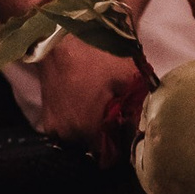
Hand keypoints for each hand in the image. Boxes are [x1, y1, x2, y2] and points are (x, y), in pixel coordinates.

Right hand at [34, 32, 139, 153]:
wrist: (60, 37)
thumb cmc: (97, 56)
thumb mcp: (128, 79)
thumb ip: (137, 109)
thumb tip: (147, 131)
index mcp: (88, 130)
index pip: (113, 155)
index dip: (125, 144)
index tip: (132, 131)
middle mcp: (68, 137)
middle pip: (96, 149)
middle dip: (110, 136)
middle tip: (119, 114)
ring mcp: (55, 130)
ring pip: (82, 140)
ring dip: (94, 129)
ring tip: (103, 106)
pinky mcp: (47, 120)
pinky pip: (70, 129)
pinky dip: (80, 121)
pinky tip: (87, 103)